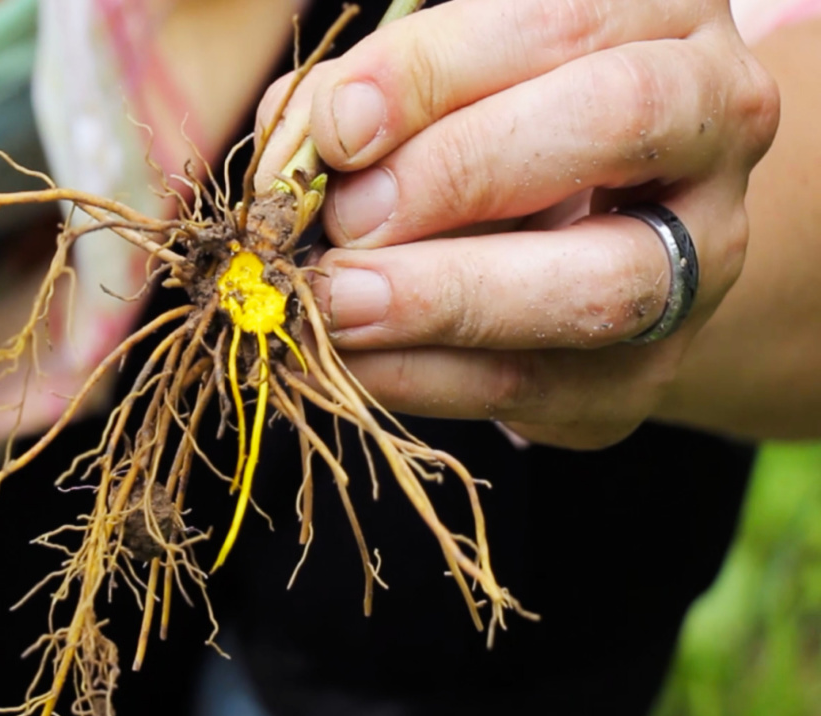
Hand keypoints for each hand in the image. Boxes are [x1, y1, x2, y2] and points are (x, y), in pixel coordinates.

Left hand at [257, 0, 778, 448]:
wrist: (595, 235)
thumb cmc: (494, 128)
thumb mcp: (442, 87)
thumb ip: (367, 99)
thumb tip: (295, 162)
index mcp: (659, 17)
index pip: (558, 22)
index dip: (434, 73)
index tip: (339, 130)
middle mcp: (712, 124)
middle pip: (615, 123)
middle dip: (460, 172)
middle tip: (349, 217)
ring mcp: (698, 260)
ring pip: (600, 284)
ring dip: (444, 298)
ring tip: (336, 301)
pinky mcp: (642, 373)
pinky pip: (535, 387)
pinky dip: (422, 375)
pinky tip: (350, 357)